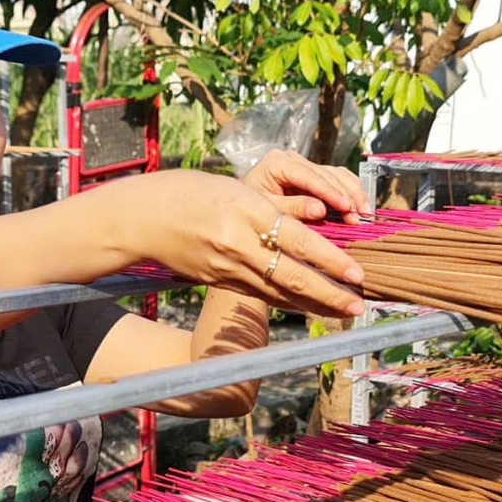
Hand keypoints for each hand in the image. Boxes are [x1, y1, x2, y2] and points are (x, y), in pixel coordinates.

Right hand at [118, 170, 365, 317]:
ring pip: (280, 292)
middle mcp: (239, 244)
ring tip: (343, 311)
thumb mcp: (238, 190)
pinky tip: (310, 307)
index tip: (357, 273)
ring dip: (315, 304)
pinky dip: (290, 302)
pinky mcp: (220, 281)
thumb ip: (278, 207)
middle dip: (330, 294)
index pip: (299, 241)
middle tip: (359, 305)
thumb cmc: (193, 193)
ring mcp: (228, 268)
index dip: (331, 260)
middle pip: (293, 276)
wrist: (143, 218)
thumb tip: (321, 215)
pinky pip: (263, 294)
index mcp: (247, 212)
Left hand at [241, 150, 368, 224]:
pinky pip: (338, 178)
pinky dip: (351, 191)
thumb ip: (292, 208)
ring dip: (354, 193)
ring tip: (365, 214)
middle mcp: (293, 159)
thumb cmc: (246, 209)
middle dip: (347, 195)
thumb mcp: (266, 210)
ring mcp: (304, 165)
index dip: (331, 192)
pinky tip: (361, 206)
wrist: (239, 207)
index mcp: (278, 162)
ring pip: (337, 174)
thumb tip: (320, 209)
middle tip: (360, 217)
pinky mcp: (313, 174)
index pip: (310, 176)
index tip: (347, 208)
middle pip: (328, 173)